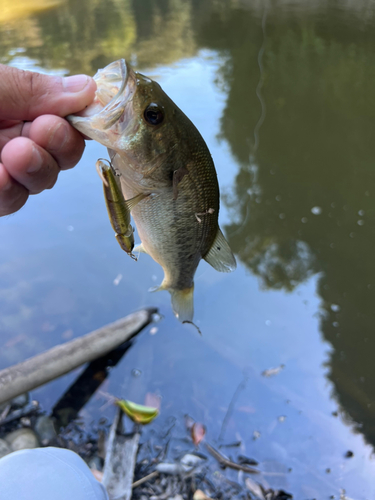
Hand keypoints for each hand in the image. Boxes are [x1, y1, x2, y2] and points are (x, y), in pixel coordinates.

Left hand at [0, 65, 96, 215]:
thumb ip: (37, 89)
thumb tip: (90, 87)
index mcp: (19, 106)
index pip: (66, 121)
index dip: (77, 123)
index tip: (78, 117)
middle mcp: (15, 138)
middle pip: (63, 154)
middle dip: (59, 146)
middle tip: (41, 132)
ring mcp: (6, 169)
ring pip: (42, 181)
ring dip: (36, 169)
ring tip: (14, 155)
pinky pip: (13, 201)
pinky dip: (9, 192)